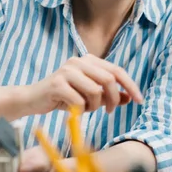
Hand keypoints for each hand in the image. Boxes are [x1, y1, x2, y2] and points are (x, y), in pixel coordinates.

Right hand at [23, 54, 143, 114]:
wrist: (32, 99)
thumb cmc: (62, 97)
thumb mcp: (88, 96)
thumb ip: (108, 95)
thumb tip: (128, 98)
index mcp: (88, 60)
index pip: (116, 70)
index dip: (130, 85)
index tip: (139, 100)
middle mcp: (78, 61)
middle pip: (109, 80)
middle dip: (113, 99)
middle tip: (109, 111)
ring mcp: (67, 71)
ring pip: (95, 91)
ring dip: (94, 106)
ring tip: (86, 109)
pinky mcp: (57, 84)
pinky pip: (80, 102)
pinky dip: (81, 111)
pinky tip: (73, 111)